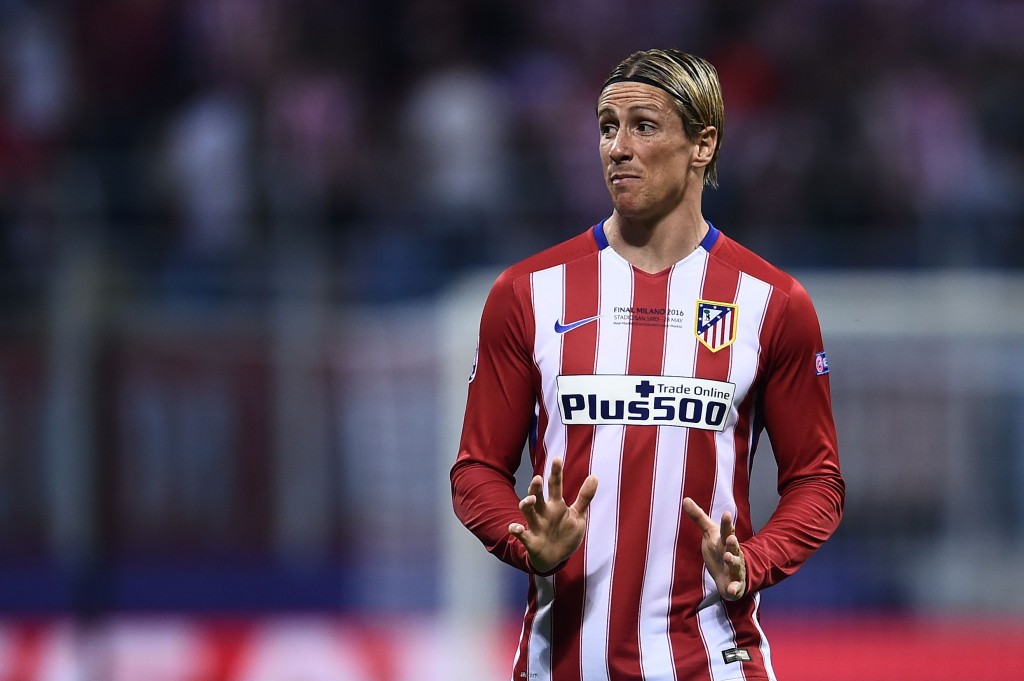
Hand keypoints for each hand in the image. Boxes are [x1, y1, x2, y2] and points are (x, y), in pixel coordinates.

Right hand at [509, 457, 597, 572]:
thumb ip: (584, 497)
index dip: (556, 473)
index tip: (557, 459)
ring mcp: (536, 526)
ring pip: (527, 512)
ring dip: (526, 504)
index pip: (555, 486)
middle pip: (537, 496)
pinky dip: (517, 530)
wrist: (556, 558)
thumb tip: (594, 476)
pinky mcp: (531, 540)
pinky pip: (521, 534)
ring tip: (530, 500)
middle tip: (538, 479)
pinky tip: (516, 528)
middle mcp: (544, 513)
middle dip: (536, 487)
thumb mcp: (578, 515)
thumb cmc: (565, 533)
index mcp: (556, 506)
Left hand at [683, 497, 746, 599]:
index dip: (726, 523)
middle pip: (733, 547)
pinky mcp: (735, 584)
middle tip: (732, 538)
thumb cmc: (719, 549)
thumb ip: (698, 517)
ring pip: (736, 565)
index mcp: (724, 541)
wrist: (732, 574)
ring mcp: (735, 569)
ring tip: (729, 558)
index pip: (726, 530)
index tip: (727, 514)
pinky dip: (734, 588)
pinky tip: (731, 590)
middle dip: (733, 543)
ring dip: (733, 561)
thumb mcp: (709, 533)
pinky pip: (736, 587)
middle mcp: (732, 553)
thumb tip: (685, 499)